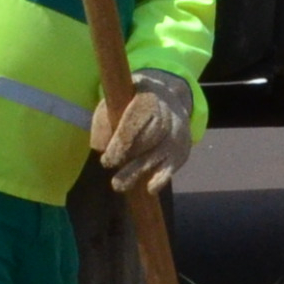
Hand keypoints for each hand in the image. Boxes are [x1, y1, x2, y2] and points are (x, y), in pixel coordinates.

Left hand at [92, 69, 194, 194]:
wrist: (171, 99)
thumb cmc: (135, 101)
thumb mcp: (118, 98)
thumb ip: (106, 119)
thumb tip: (100, 146)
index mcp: (150, 95)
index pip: (138, 117)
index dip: (123, 139)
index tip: (107, 159)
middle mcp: (169, 112)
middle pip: (153, 134)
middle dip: (130, 154)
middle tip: (109, 168)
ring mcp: (179, 132)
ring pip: (161, 152)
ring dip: (139, 170)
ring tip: (119, 185)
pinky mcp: (183, 149)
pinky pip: (173, 165)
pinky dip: (162, 177)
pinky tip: (150, 188)